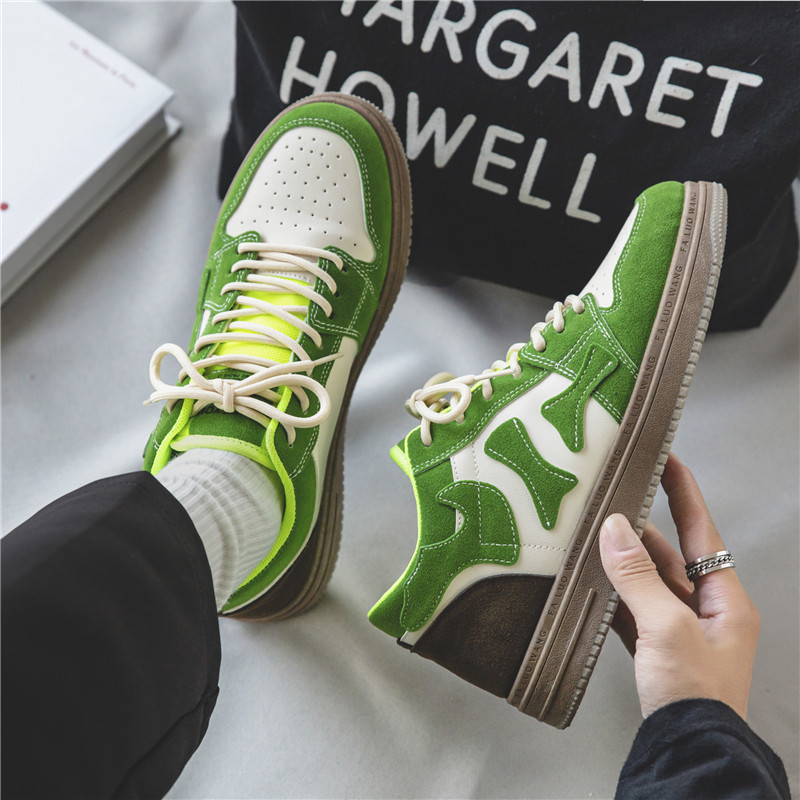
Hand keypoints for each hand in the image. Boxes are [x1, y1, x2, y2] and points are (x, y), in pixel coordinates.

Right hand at [599, 454, 759, 719]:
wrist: (689, 754)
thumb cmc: (696, 696)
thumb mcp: (667, 627)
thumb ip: (638, 576)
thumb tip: (616, 528)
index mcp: (725, 600)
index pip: (702, 530)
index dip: (683, 492)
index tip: (666, 459)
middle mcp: (706, 611)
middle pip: (670, 555)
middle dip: (640, 529)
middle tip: (610, 500)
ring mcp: (680, 631)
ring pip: (647, 582)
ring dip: (621, 564)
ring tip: (592, 538)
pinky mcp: (656, 650)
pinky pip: (631, 610)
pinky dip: (612, 596)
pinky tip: (591, 586)